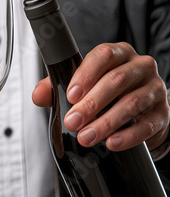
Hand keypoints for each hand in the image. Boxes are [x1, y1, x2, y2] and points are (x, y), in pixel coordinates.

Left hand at [33, 42, 169, 151]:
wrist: (143, 110)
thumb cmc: (111, 93)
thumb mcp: (85, 86)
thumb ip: (59, 87)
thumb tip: (39, 95)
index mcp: (119, 53)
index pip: (103, 55)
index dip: (86, 74)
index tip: (71, 95)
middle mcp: (140, 66)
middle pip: (116, 80)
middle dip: (91, 103)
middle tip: (73, 121)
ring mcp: (154, 88)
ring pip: (132, 102)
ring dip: (106, 122)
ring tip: (87, 137)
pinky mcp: (162, 113)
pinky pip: (146, 124)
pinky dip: (127, 136)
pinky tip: (112, 143)